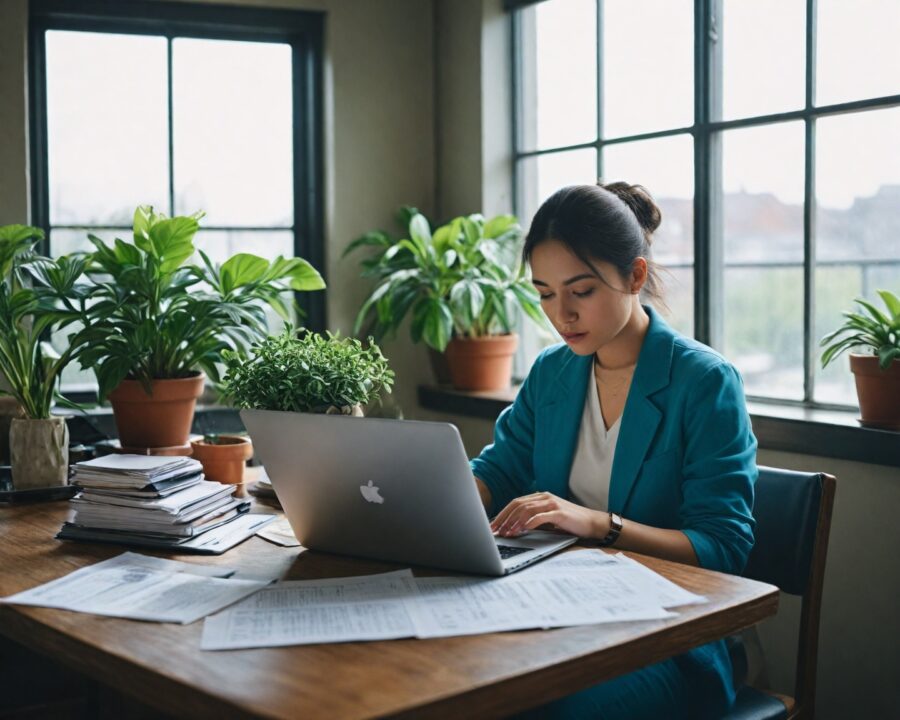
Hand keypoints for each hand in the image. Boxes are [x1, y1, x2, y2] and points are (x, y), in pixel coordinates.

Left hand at [490, 492, 606, 538]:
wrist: (592, 523)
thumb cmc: (569, 523)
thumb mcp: (547, 519)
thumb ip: (532, 519)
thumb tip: (512, 528)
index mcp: (539, 497)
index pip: (515, 503)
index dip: (502, 514)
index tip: (492, 526)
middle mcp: (544, 497)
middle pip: (517, 504)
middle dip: (504, 518)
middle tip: (494, 531)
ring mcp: (552, 503)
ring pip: (526, 509)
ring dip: (514, 522)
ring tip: (507, 533)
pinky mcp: (559, 513)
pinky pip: (540, 516)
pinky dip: (529, 523)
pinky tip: (522, 530)